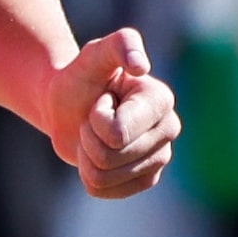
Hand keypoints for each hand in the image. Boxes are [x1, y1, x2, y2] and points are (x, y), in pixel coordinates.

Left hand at [48, 28, 179, 199]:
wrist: (68, 104)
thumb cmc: (83, 76)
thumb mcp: (95, 54)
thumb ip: (119, 45)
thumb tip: (141, 66)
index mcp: (161, 100)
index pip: (118, 133)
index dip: (96, 119)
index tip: (101, 99)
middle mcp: (169, 129)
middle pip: (109, 156)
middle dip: (88, 136)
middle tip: (93, 117)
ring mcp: (160, 157)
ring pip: (103, 176)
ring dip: (86, 154)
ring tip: (94, 134)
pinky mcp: (145, 179)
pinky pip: (102, 190)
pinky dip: (87, 174)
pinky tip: (96, 153)